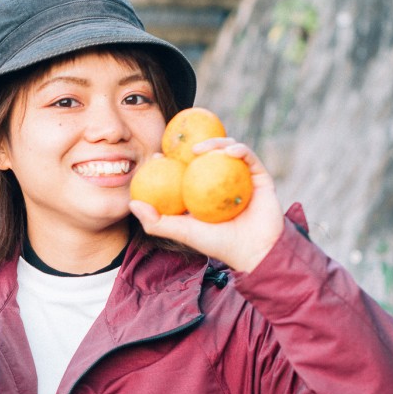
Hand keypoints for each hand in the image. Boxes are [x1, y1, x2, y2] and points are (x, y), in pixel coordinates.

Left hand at [129, 139, 284, 272]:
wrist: (254, 251)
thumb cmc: (217, 243)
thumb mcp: (182, 231)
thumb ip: (156, 221)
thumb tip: (132, 203)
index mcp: (201, 191)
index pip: (183, 168)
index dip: (168, 159)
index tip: (155, 156)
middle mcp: (220, 181)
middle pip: (204, 154)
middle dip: (188, 144)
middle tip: (176, 146)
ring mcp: (240, 177)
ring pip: (225, 150)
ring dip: (213, 142)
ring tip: (198, 149)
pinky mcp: (259, 175)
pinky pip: (248, 157)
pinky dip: (239, 149)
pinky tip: (229, 151)